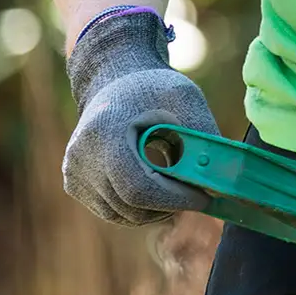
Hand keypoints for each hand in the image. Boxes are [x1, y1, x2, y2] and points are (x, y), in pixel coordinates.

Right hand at [62, 8, 217, 224]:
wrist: (115, 80)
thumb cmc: (153, 88)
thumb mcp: (185, 98)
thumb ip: (203, 135)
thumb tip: (222, 178)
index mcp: (106, 132)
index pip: (139, 187)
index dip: (174, 199)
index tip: (205, 198)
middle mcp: (82, 156)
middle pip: (130, 205)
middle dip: (169, 205)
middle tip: (196, 194)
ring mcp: (74, 172)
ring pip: (121, 214)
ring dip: (154, 209)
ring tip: (177, 188)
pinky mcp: (74, 182)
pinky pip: (111, 210)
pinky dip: (137, 207)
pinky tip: (155, 187)